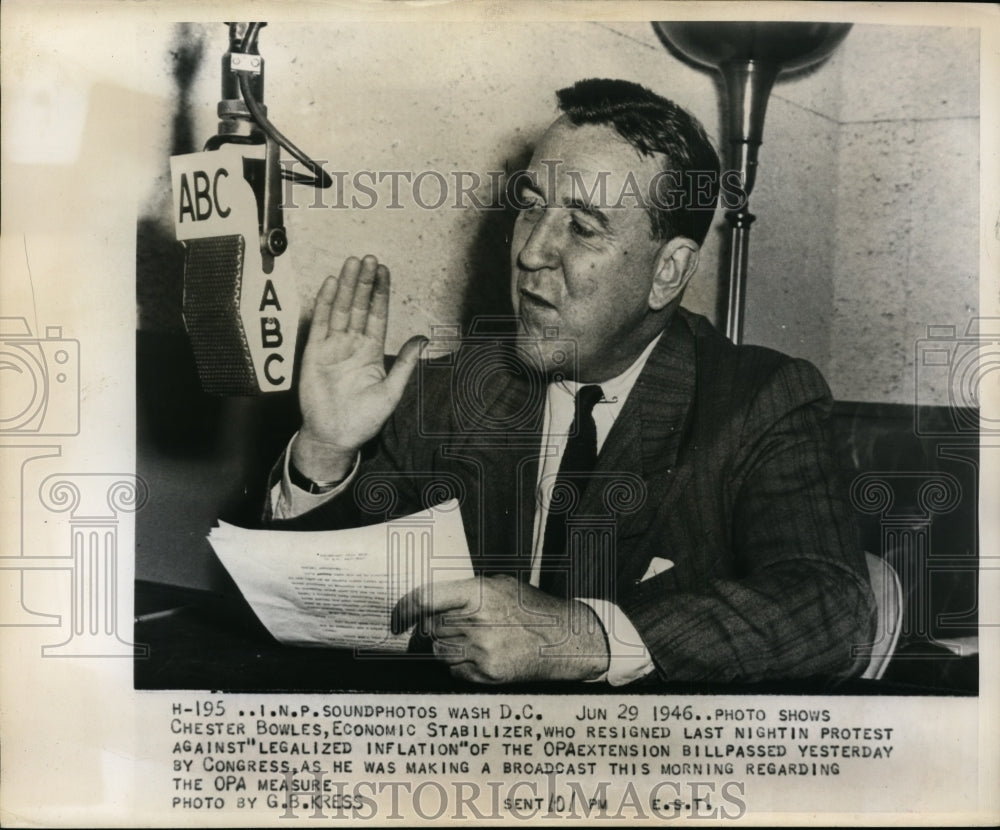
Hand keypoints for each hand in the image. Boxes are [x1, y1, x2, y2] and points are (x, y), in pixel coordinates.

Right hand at [293, 255, 425, 480]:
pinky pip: (320, 323)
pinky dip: (325, 303)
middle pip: (359, 306)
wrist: (335, 436)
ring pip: (341, 309)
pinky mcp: (314, 353)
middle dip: (364, 282)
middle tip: (369, 258)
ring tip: (352, 263)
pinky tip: (330, 284)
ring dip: (346, 286)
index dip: (380, 293)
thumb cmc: (364, 419)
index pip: (378, 315)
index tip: (384, 271)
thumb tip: (424, 339)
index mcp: (372, 352)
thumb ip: (405, 363)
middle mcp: (352, 344)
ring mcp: (333, 347)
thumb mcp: (392, 391)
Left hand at [392, 575, 609, 683]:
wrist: (565, 639)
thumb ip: (465, 592)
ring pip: (440, 651)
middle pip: (431, 628)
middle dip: (436, 627)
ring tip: (474, 639)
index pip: (425, 600)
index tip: (396, 618)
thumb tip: (429, 603)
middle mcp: (477, 623)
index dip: (405, 609)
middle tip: (455, 625)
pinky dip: (461, 664)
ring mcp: (482, 651)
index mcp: (478, 594)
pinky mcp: (487, 674)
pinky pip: (455, 670)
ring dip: (448, 646)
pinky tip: (483, 654)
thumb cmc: (531, 608)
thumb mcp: (500, 585)